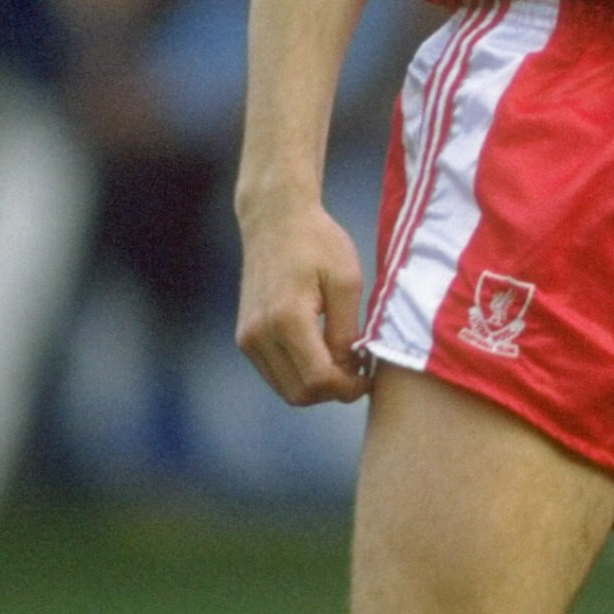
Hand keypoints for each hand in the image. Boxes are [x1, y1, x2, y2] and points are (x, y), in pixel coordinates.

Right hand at [235, 196, 374, 403]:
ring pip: (285, 389)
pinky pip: (275, 374)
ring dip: (316, 387)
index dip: (348, 388)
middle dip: (333, 392)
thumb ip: (347, 331)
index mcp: (287, 319)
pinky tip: (321, 353)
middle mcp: (259, 334)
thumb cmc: (317, 243)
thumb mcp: (346, 282)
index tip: (368, 376)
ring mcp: (247, 338)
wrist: (275, 219)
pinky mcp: (245, 337)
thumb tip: (351, 371)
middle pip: (299, 394)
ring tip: (342, 362)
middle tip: (358, 372)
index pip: (318, 380)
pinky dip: (299, 374)